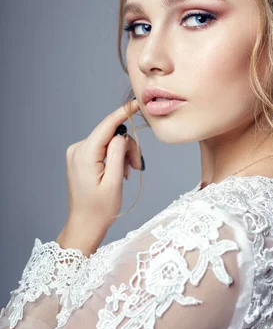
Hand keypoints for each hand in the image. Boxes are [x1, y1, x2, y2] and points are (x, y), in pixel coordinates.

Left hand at [59, 99, 141, 253]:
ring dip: (122, 155)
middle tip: (136, 167)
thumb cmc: (100, 208)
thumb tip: (122, 134)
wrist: (85, 225)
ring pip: (109, 142)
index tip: (138, 103)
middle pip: (111, 135)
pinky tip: (118, 173)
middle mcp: (77, 149)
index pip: (107, 125)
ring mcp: (77, 153)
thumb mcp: (114, 180)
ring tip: (127, 174)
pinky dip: (114, 158)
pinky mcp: (81, 158)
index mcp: (84, 153)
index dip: (124, 112)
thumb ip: (118, 152)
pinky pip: (103, 149)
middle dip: (127, 148)